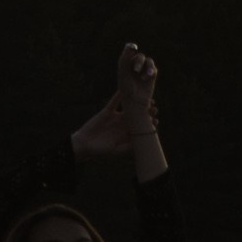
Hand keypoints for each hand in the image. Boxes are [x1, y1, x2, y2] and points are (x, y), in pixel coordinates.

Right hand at [71, 45, 158, 163]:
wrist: (85, 144)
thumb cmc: (101, 151)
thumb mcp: (117, 151)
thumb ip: (129, 148)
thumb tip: (142, 145)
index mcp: (127, 134)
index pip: (141, 127)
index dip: (149, 124)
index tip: (156, 120)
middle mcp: (123, 125)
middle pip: (137, 116)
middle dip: (146, 112)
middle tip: (154, 107)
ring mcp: (116, 117)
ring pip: (128, 108)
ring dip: (136, 103)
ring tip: (144, 98)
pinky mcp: (107, 111)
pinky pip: (114, 101)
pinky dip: (119, 95)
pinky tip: (125, 89)